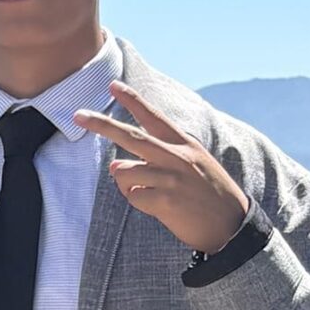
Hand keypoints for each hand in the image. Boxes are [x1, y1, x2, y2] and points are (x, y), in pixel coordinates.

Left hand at [73, 82, 248, 255]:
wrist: (232, 224)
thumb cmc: (208, 194)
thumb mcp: (194, 164)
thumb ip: (159, 159)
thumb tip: (116, 165)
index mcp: (184, 144)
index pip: (153, 117)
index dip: (132, 100)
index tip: (112, 85)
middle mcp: (176, 156)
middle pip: (130, 136)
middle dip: (101, 124)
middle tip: (78, 115)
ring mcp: (171, 178)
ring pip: (125, 172)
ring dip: (127, 183)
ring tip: (151, 193)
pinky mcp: (166, 201)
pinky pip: (133, 196)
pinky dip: (139, 201)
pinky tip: (158, 207)